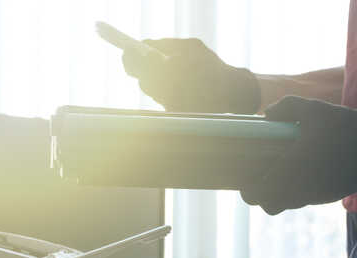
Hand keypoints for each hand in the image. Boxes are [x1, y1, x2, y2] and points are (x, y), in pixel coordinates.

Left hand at [122, 38, 259, 113]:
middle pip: (143, 80)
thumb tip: (144, 44)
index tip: (125, 52)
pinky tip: (176, 87)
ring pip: (151, 91)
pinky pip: (162, 100)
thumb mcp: (191, 46)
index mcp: (168, 69)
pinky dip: (165, 92)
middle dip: (140, 71)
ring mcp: (170, 104)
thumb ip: (166, 44)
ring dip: (153, 82)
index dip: (129, 58)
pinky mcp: (174, 114)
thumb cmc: (211, 65)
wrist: (231, 92)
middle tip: (139, 62)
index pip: (137, 63)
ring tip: (167, 75)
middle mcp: (166, 89)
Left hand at [240, 96, 356, 214]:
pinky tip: (303, 172)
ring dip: (280, 194)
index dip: (248, 190)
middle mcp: (303, 188)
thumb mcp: (314, 108)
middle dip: (261, 196)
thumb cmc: (345, 124)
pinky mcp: (331, 196)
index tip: (247, 178)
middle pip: (269, 206)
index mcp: (292, 169)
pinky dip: (298, 191)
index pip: (257, 195)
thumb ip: (285, 107)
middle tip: (260, 178)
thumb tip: (265, 114)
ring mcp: (318, 195)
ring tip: (280, 173)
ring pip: (287, 205)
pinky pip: (306, 199)